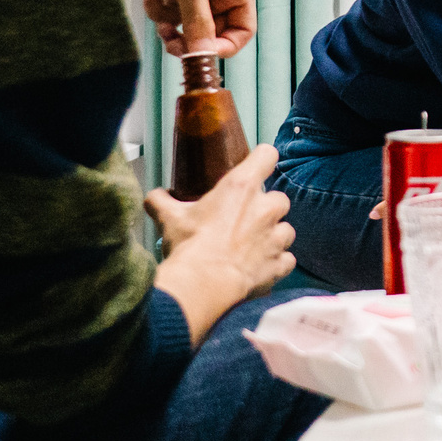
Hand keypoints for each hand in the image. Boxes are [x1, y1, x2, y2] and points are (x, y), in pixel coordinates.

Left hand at [125, 0, 257, 59]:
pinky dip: (157, 8)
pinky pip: (169, 16)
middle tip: (171, 43)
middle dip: (190, 38)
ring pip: (186, 28)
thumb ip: (198, 21)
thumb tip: (203, 57)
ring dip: (168, 21)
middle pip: (212, 34)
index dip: (224, 46)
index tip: (201, 55)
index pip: (242, 30)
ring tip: (157, 1)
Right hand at [147, 145, 292, 344]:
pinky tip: (260, 267)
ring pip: (286, 229)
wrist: (202, 285)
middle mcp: (266, 208)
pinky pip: (287, 259)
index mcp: (242, 187)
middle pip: (279, 198)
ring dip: (273, 235)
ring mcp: (276, 237)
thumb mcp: (169, 217)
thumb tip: (155, 196)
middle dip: (265, 207)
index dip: (262, 160)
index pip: (267, 155)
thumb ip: (162, 201)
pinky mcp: (279, 264)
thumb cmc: (190, 247)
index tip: (256, 168)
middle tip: (244, 219)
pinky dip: (277, 262)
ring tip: (252, 246)